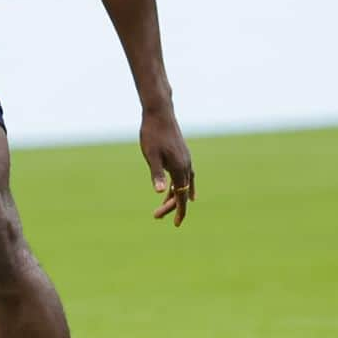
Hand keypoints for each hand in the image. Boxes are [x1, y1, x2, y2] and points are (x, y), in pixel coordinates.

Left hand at [140, 106, 195, 227]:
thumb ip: (156, 173)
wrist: (159, 113)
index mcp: (180, 168)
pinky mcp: (182, 154)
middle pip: (182, 192)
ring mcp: (186, 159)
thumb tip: (159, 191)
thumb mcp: (151, 155)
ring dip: (174, 196)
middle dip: (171, 206)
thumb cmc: (152, 134)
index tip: (176, 224)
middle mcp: (186, 165)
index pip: (181, 196)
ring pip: (183, 184)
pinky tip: (177, 187)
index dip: (179, 211)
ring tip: (162, 207)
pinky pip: (184, 175)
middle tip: (156, 216)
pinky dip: (181, 184)